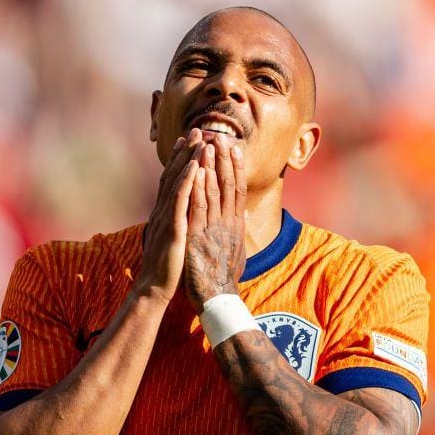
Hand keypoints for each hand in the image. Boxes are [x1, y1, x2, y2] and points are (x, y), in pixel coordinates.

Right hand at [135, 129, 201, 302]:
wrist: (155, 288)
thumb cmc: (167, 267)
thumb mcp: (175, 240)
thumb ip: (179, 223)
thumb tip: (184, 214)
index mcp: (166, 213)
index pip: (174, 181)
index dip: (181, 160)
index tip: (190, 141)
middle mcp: (164, 210)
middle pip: (175, 175)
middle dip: (186, 152)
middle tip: (196, 130)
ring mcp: (166, 217)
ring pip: (177, 183)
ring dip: (187, 160)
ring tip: (198, 141)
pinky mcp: (172, 227)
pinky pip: (180, 201)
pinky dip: (186, 182)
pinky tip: (194, 167)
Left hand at [184, 134, 246, 310]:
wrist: (217, 297)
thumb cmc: (223, 275)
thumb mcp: (235, 248)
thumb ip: (237, 228)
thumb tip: (242, 213)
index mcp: (236, 224)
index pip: (238, 189)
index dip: (236, 167)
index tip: (234, 148)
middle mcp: (228, 223)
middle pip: (228, 184)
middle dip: (224, 160)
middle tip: (220, 137)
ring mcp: (214, 228)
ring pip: (214, 191)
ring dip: (210, 167)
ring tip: (207, 145)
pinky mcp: (198, 236)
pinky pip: (198, 207)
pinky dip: (196, 187)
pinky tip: (193, 171)